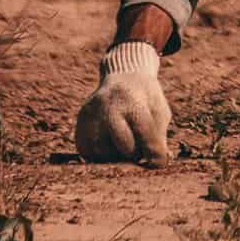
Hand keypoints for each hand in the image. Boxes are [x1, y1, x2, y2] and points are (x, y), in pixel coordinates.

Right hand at [75, 41, 171, 165]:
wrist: (123, 76)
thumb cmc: (145, 99)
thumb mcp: (159, 110)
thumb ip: (158, 136)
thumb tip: (156, 164)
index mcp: (133, 100)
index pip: (144, 132)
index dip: (154, 151)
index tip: (159, 162)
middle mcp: (109, 105)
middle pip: (124, 146)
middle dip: (135, 153)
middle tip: (139, 148)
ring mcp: (91, 114)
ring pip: (103, 153)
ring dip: (116, 155)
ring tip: (123, 143)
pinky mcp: (80, 122)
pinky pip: (88, 151)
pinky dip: (100, 154)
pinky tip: (110, 143)